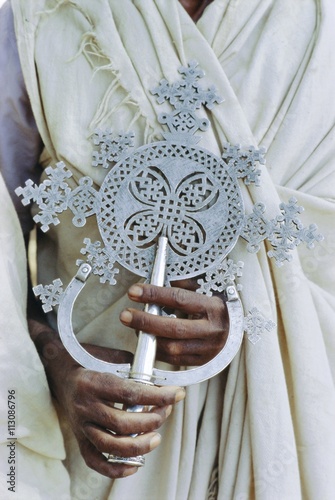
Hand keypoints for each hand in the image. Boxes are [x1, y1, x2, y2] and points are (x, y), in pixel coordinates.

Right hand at [28, 319, 184, 478]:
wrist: (58, 370)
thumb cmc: (88, 360)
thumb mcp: (110, 356)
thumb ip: (134, 368)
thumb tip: (160, 382)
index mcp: (94, 382)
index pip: (130, 393)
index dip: (158, 396)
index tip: (177, 394)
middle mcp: (85, 405)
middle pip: (122, 423)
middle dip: (152, 420)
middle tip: (166, 412)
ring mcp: (81, 425)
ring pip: (110, 445)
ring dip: (138, 446)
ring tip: (156, 438)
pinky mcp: (79, 438)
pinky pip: (95, 460)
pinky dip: (115, 468)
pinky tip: (135, 465)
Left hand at [120, 281, 228, 365]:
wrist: (236, 327)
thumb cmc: (216, 302)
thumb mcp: (206, 287)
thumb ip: (183, 283)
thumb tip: (157, 281)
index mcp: (214, 306)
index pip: (179, 299)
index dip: (154, 295)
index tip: (133, 291)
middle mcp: (213, 330)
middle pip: (174, 328)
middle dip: (146, 321)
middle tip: (124, 315)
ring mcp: (208, 349)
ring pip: (172, 348)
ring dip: (149, 338)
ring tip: (134, 327)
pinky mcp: (202, 362)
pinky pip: (175, 360)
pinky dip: (157, 350)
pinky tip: (147, 340)